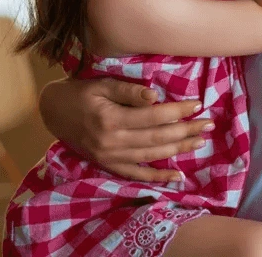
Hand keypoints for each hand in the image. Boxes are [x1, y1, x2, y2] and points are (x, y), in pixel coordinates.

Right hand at [39, 78, 211, 182]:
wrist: (53, 112)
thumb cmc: (80, 92)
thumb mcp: (102, 84)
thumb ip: (128, 90)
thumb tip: (155, 96)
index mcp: (111, 119)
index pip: (153, 116)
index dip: (178, 111)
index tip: (198, 104)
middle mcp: (112, 142)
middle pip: (157, 138)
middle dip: (186, 131)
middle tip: (209, 124)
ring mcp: (110, 157)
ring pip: (151, 156)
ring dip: (178, 150)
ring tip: (200, 141)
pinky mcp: (108, 165)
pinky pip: (136, 174)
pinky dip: (158, 177)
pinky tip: (178, 178)